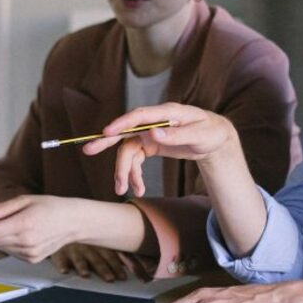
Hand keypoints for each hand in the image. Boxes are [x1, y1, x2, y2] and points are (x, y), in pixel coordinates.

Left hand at [0, 195, 82, 262]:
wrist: (72, 222)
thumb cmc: (51, 207)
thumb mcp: (25, 200)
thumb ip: (2, 208)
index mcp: (24, 224)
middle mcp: (26, 242)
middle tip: (4, 218)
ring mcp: (30, 253)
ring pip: (1, 247)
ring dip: (2, 237)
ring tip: (18, 225)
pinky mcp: (32, 259)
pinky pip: (11, 252)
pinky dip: (12, 244)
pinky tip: (24, 234)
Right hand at [51, 243, 137, 281]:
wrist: (60, 223)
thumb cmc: (83, 237)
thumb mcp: (97, 239)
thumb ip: (110, 251)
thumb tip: (128, 264)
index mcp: (98, 244)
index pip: (110, 255)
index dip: (117, 266)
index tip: (123, 278)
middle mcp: (86, 246)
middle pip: (96, 259)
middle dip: (103, 269)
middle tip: (110, 278)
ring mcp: (72, 248)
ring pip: (78, 259)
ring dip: (82, 266)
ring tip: (86, 274)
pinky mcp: (58, 251)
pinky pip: (59, 258)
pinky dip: (61, 264)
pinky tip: (64, 270)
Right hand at [82, 103, 238, 196]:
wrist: (214, 139)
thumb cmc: (210, 132)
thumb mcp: (201, 135)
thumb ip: (178, 134)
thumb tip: (154, 133)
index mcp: (167, 113)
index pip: (140, 116)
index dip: (122, 123)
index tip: (107, 132)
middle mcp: (154, 122)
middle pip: (125, 131)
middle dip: (106, 141)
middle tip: (88, 150)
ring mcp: (149, 133)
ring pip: (128, 151)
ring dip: (124, 170)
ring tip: (123, 189)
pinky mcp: (149, 144)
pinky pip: (135, 159)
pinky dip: (134, 173)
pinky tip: (137, 187)